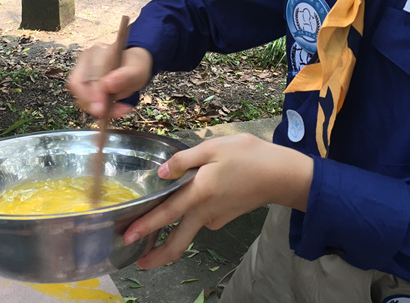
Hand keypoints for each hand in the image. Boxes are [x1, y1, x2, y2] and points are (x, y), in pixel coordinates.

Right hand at [66, 45, 152, 116]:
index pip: (85, 72)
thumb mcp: (138, 70)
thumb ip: (125, 76)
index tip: (101, 109)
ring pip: (80, 96)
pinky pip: (87, 101)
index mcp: (98, 52)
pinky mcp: (85, 86)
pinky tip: (115, 110)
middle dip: (91, 103)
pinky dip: (101, 109)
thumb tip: (107, 85)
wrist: (134, 69)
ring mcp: (83, 73)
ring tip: (119, 110)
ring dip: (98, 108)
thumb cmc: (135, 66)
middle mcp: (86, 61)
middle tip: (107, 113)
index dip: (89, 94)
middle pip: (76, 85)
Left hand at [122, 134, 313, 269]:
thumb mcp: (213, 148)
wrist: (283, 175)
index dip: (145, 227)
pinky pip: (202, 219)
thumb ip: (184, 159)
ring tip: (153, 232)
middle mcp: (205, 213)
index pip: (166, 216)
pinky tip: (188, 200)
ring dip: (171, 236)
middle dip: (157, 256)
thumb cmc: (249, 156)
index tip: (127, 239)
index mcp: (198, 194)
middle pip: (178, 243)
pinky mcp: (225, 217)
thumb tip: (161, 173)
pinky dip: (190, 217)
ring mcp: (216, 219)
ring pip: (188, 231)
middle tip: (138, 261)